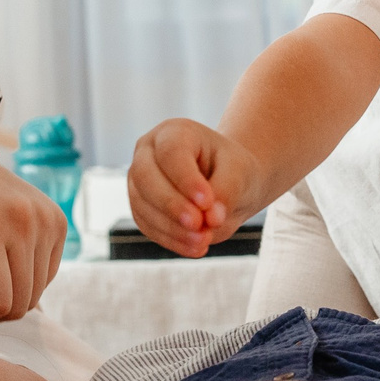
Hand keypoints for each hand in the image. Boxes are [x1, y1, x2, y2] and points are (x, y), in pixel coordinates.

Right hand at [128, 118, 264, 255]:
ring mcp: (139, 181)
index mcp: (173, 132)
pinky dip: (171, 240)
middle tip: (199, 225)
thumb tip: (211, 220)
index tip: (207, 202)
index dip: (185, 179)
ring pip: (142, 204)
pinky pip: (148, 226)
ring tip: (204, 241)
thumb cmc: (233, 170)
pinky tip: (195, 248)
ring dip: (172, 228)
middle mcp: (148, 153)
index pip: (171, 152)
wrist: (228, 183)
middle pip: (145, 176)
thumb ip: (226, 190)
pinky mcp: (141, 208)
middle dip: (171, 204)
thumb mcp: (240, 172)